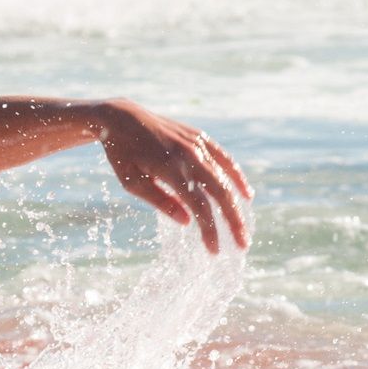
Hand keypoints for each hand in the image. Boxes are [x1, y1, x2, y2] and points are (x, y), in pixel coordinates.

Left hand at [96, 100, 253, 253]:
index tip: (214, 251)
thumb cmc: (123, 154)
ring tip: (243, 226)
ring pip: (225, 178)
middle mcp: (190, 156)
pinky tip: (245, 193)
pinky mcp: (200, 137)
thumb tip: (187, 222)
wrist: (122, 117)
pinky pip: (224, 158)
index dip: (209, 230)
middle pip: (220, 194)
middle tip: (242, 244)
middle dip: (233, 221)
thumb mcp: (132, 182)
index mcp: (171, 169)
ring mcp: (197, 145)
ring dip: (237, 204)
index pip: (199, 206)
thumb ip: (160, 201)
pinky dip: (236, 176)